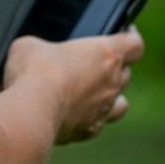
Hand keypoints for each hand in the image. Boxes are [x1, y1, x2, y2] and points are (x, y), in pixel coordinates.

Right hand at [0, 27, 144, 142]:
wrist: (30, 112)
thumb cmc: (34, 71)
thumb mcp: (29, 45)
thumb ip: (40, 46)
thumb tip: (33, 54)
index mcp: (106, 54)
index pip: (135, 44)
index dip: (131, 37)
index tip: (124, 33)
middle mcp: (112, 83)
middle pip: (126, 74)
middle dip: (114, 68)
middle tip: (93, 64)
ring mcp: (104, 109)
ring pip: (121, 103)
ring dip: (111, 97)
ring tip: (93, 94)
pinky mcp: (89, 130)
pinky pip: (97, 124)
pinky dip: (88, 119)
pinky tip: (72, 115)